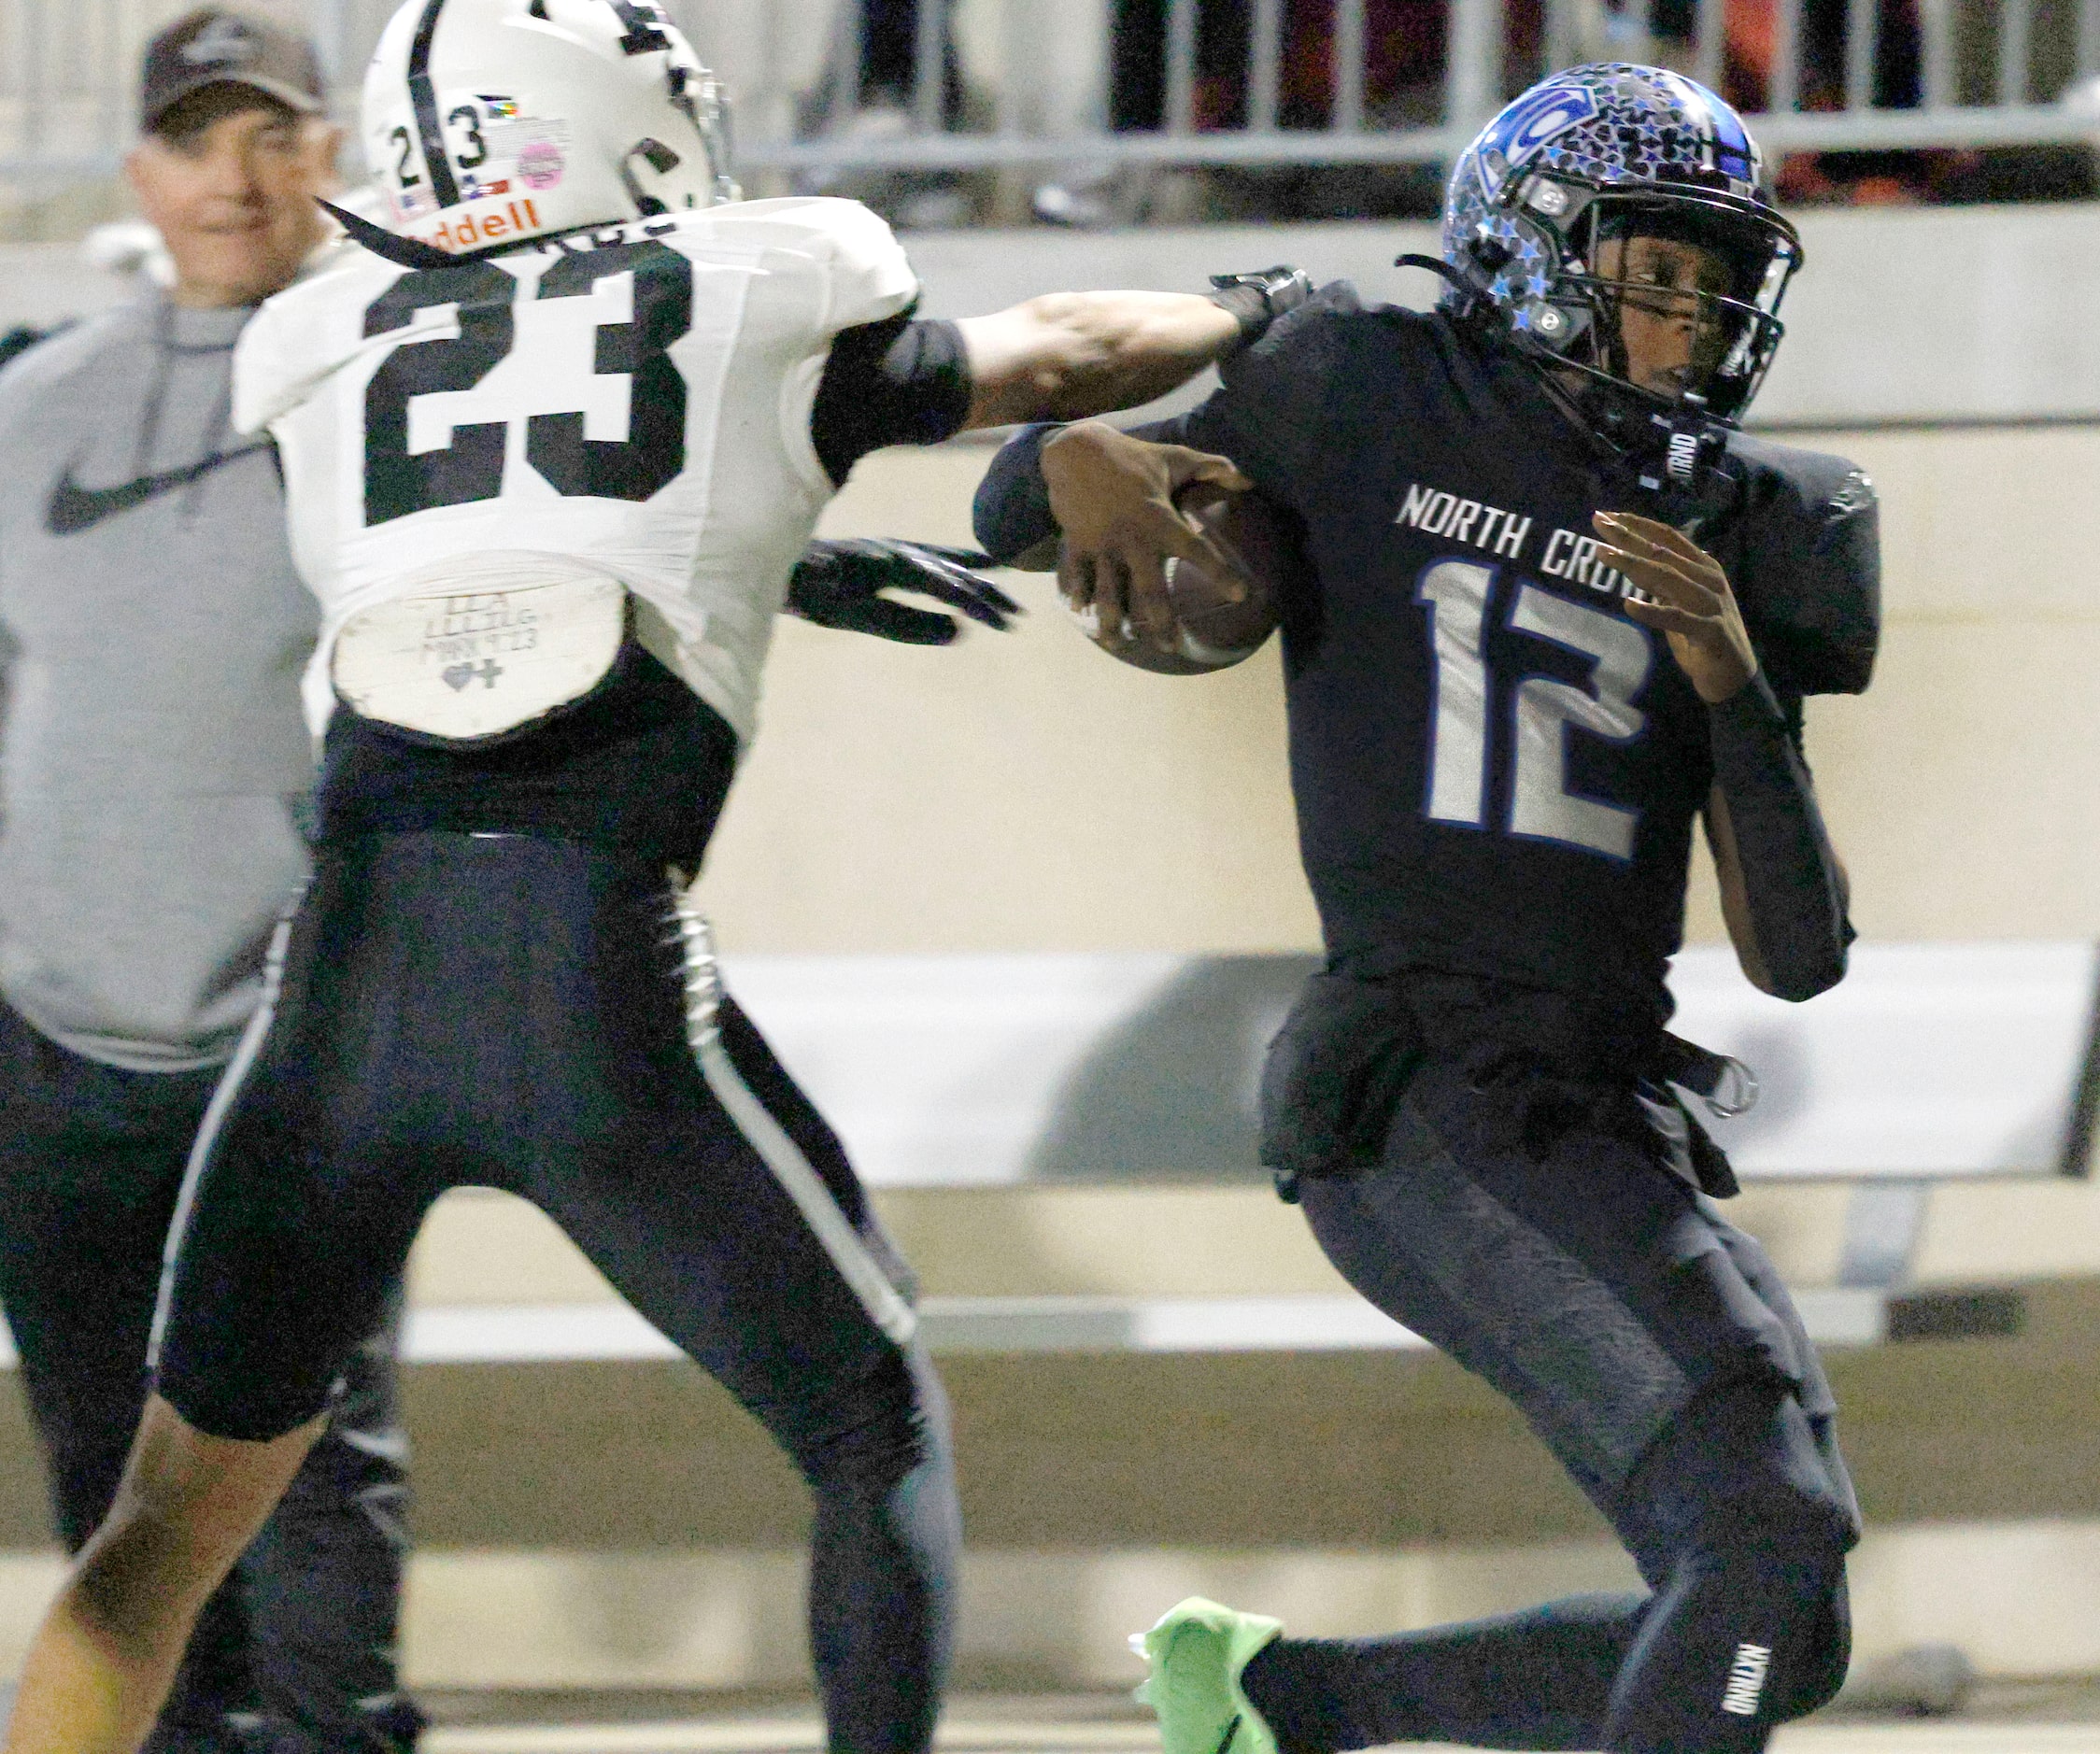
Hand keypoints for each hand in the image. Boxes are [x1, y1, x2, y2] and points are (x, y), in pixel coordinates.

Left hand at [785, 539, 1020, 645]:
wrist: (777, 564)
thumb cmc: (809, 593)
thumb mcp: (854, 615)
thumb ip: (904, 624)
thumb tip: (958, 631)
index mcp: (895, 562)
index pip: (948, 585)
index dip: (978, 605)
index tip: (1004, 625)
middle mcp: (898, 549)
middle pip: (953, 570)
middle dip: (986, 593)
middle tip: (1017, 617)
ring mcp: (890, 547)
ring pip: (944, 559)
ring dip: (975, 575)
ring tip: (1006, 582)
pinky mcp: (882, 552)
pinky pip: (929, 555)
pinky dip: (954, 560)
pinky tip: (967, 564)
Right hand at [1041, 421, 1252, 653]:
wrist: (1076, 449)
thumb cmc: (1133, 456)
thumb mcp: (1174, 456)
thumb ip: (1213, 466)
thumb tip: (1248, 478)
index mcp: (1158, 518)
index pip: (1196, 549)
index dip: (1220, 572)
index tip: (1241, 594)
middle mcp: (1130, 538)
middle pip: (1147, 589)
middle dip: (1160, 621)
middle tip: (1172, 647)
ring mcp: (1100, 544)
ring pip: (1107, 592)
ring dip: (1112, 621)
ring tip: (1118, 644)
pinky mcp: (1076, 543)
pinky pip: (1076, 576)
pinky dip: (1077, 594)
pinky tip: (1081, 613)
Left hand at [1592, 511, 1756, 702]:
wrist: (1734, 677)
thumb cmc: (1703, 639)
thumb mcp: (1680, 604)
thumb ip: (1663, 585)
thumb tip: (1636, 566)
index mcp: (1704, 568)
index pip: (1668, 538)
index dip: (1638, 525)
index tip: (1608, 516)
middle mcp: (1709, 579)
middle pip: (1663, 552)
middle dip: (1629, 536)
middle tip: (1599, 521)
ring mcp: (1711, 604)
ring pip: (1667, 578)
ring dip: (1633, 564)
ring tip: (1603, 554)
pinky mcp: (1710, 631)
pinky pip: (1677, 619)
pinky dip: (1652, 611)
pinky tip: (1629, 604)